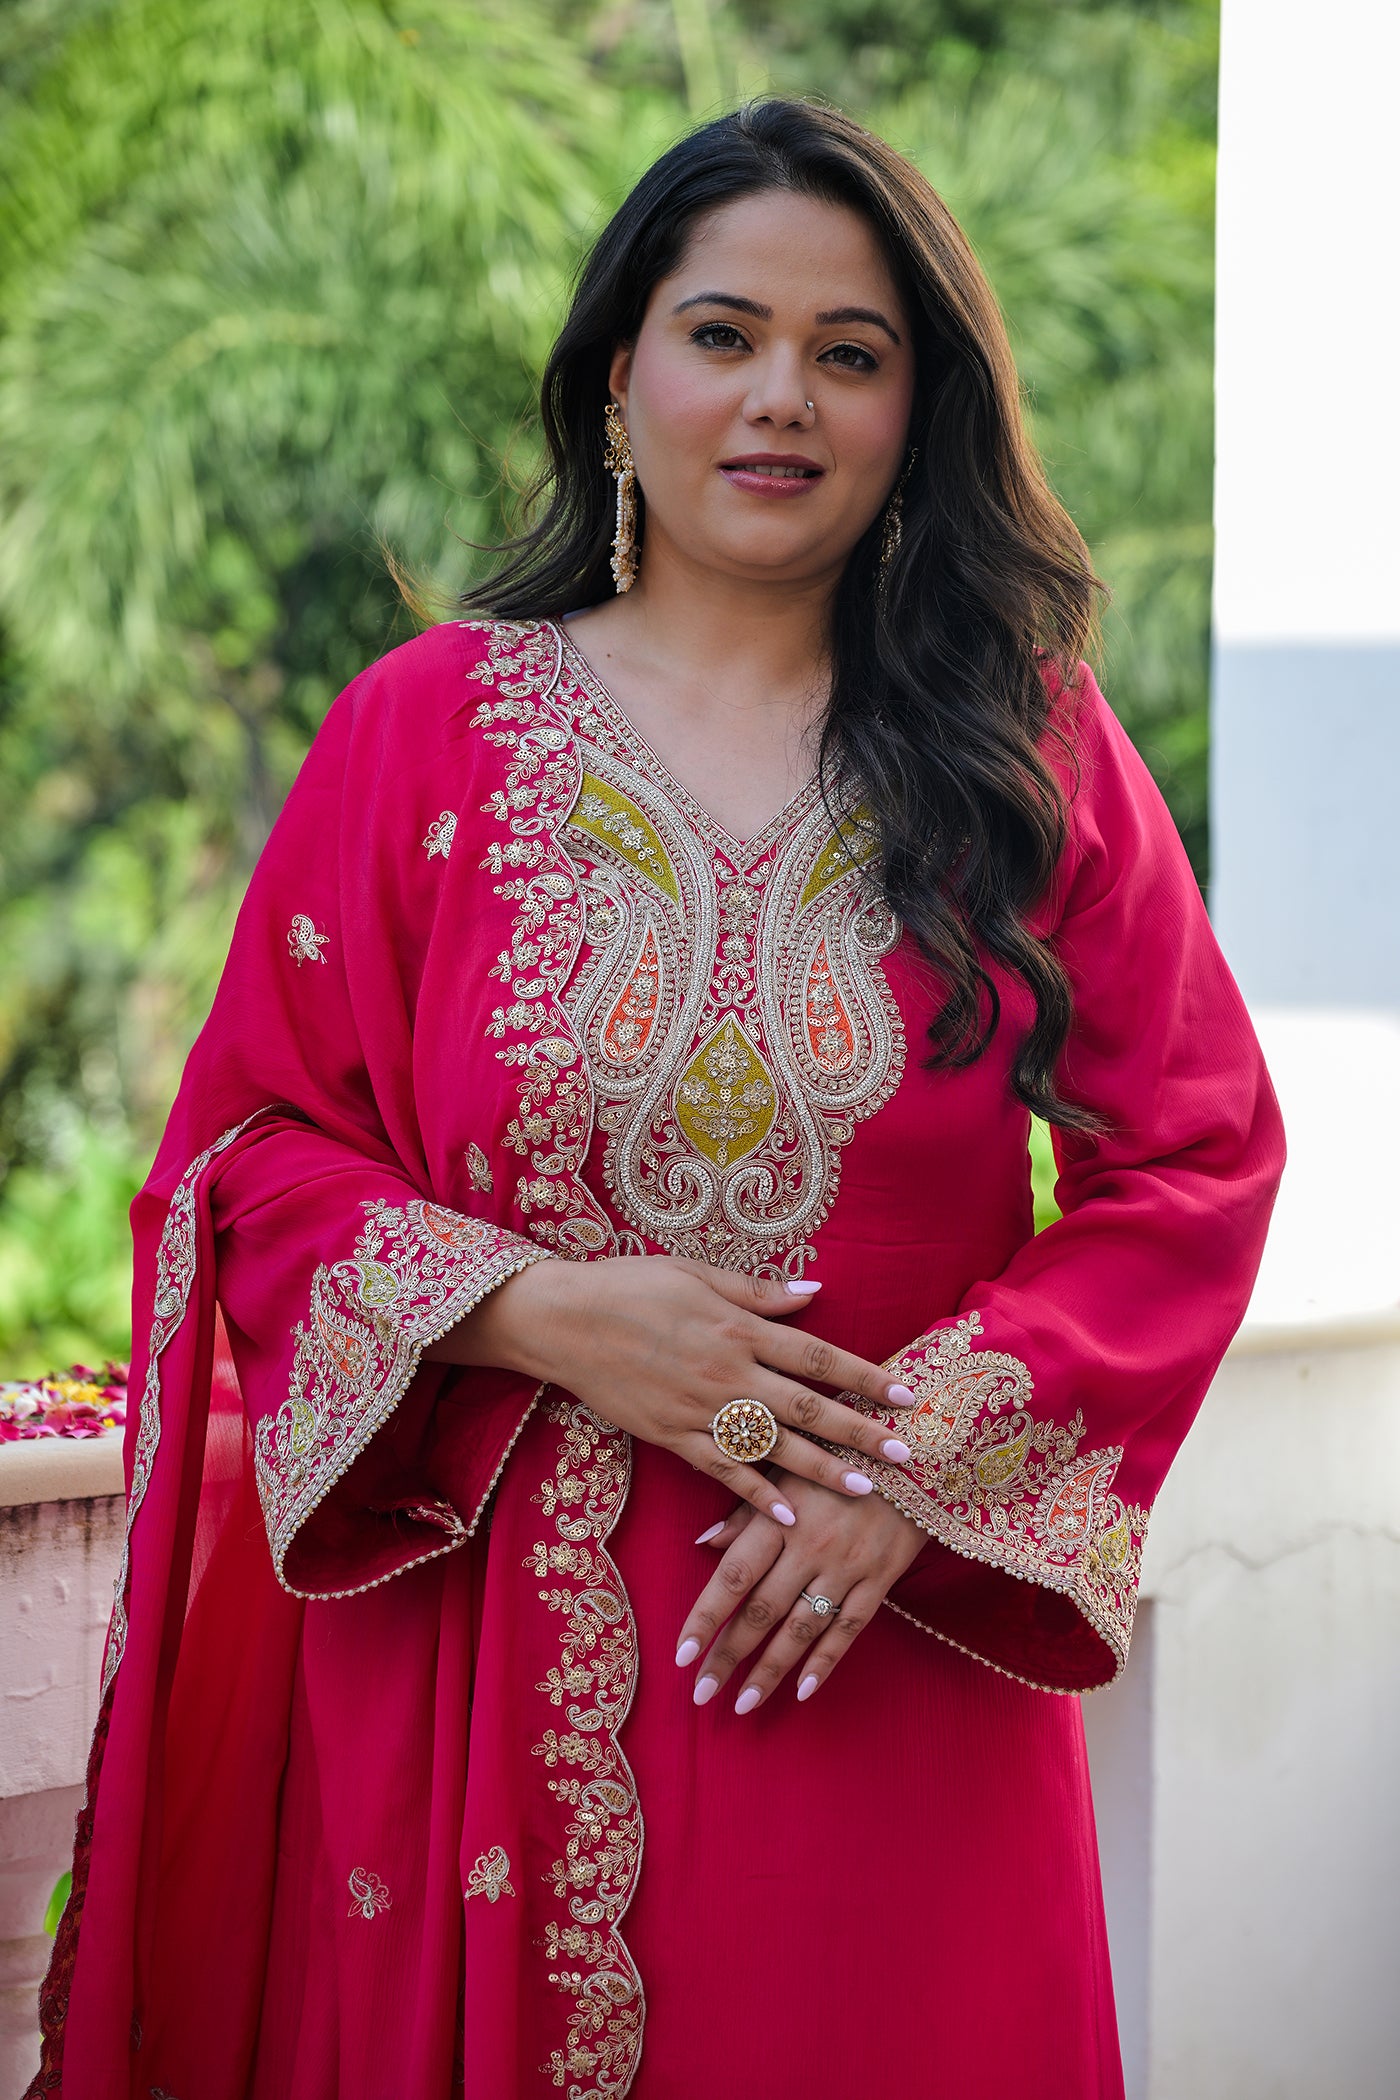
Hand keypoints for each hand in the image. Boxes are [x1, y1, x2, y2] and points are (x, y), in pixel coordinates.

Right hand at [429, 1255, 913, 1526]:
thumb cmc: (630, 1285)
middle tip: (905, 1453)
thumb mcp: (696, 1272)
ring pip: (773, 1447)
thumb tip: (817, 1293)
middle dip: (860, 1431)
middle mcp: (727, 1372)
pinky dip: (757, 1495)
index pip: (817, 1355)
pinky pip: (723, 1472)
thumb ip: (758, 1290)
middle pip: (807, 1408)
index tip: (905, 1393)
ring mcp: (700, 1410)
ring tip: (864, 1489)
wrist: (564, 1320)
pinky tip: (788, 1516)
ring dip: (821, 1470)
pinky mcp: (672, 1437)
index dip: (864, 1375)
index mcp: (738, 1326)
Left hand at [674, 1470, 925, 1710]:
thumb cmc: (838, 1460)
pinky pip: (848, 1629)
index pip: (734, 1575)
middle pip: (762, 1611)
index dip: (706, 1616)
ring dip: (769, 1671)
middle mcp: (811, 1546)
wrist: (915, 1456)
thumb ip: (748, 1509)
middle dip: (729, 1657)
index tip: (681, 1654)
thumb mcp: (788, 1470)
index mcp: (781, 1517)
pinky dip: (825, 1662)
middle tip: (701, 1693)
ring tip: (743, 1704)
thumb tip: (704, 1544)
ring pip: (801, 1629)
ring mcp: (847, 1567)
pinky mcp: (879, 1580)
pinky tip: (802, 1691)